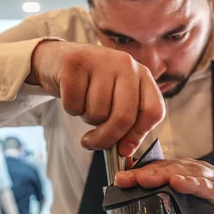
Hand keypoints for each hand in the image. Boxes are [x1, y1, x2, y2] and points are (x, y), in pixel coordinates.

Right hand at [27, 41, 164, 156]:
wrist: (59, 60)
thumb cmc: (92, 87)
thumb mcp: (116, 101)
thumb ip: (127, 125)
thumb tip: (125, 152)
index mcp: (143, 75)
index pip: (153, 111)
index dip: (138, 135)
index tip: (123, 149)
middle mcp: (126, 64)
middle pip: (124, 117)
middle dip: (107, 138)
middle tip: (93, 142)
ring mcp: (101, 60)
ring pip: (97, 112)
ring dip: (87, 119)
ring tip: (85, 105)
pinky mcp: (74, 62)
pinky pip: (75, 104)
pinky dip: (71, 109)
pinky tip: (73, 96)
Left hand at [114, 159, 213, 213]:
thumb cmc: (213, 212)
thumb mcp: (186, 205)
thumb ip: (166, 198)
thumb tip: (137, 196)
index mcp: (186, 172)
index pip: (159, 168)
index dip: (138, 172)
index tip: (118, 179)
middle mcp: (199, 171)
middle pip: (169, 167)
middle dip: (145, 173)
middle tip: (125, 179)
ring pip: (187, 173)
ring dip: (164, 175)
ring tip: (145, 179)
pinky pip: (209, 188)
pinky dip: (193, 185)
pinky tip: (178, 184)